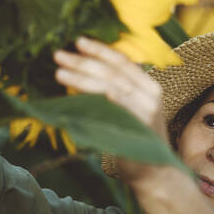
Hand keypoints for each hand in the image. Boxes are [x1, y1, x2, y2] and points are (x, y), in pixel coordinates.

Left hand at [54, 37, 167, 182]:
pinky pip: (113, 110)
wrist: (154, 172)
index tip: (79, 41)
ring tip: (60, 72)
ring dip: (83, 78)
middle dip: (84, 62)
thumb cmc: (137, 138)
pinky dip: (94, 99)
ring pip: (110, 88)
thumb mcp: (134, 108)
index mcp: (150, 87)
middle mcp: (151, 97)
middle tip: (59, 55)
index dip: (101, 50)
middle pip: (113, 72)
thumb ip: (119, 90)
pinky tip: (76, 92)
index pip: (123, 62)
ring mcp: (145, 114)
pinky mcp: (136, 130)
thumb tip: (86, 71)